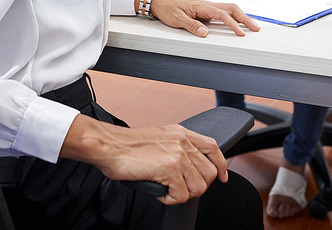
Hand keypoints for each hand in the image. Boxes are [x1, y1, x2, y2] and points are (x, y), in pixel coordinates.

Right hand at [61, 115, 226, 204]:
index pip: (213, 147)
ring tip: (167, 189)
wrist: (109, 145)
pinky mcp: (168, 169)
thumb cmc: (128, 145)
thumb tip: (188, 164)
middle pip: (209, 173)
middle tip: (179, 187)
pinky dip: (170, 199)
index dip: (221, 165)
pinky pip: (182, 196)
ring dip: (183, 193)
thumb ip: (177, 146)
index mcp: (181, 133)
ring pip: (199, 187)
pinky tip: (160, 192)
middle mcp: (182, 141)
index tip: (222, 177)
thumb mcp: (160, 137)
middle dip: (197, 186)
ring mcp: (177, 155)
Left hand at [149, 0, 259, 37]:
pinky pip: (223, 12)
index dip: (233, 24)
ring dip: (241, 16)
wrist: (161, 3)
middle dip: (245, 18)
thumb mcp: (176, 19)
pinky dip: (234, 16)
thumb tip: (205, 33)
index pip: (222, 14)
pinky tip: (238, 21)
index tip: (240, 33)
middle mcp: (206, 4)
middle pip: (231, 8)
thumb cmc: (168, 10)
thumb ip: (191, 26)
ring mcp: (207, 7)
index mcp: (201, 6)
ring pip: (229, 8)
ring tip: (251, 26)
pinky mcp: (206, 11)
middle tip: (255, 28)